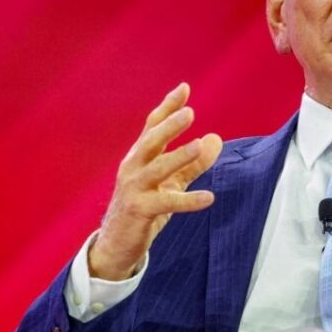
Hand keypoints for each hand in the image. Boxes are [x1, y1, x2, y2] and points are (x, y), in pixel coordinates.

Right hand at [89, 82, 222, 280]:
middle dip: (169, 126)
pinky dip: (188, 200)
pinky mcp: (139, 210)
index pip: (153, 126)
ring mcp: (134, 189)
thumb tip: (216, 139)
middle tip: (190, 112)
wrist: (116, 244)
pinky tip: (208, 198)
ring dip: (178, 157)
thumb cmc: (144, 207)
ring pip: (156, 169)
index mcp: (139, 156)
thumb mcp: (171, 182)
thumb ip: (193, 163)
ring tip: (199, 146)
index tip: (185, 87)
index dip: (168, 107)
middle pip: (151, 142)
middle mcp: (133, 168)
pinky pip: (166, 203)